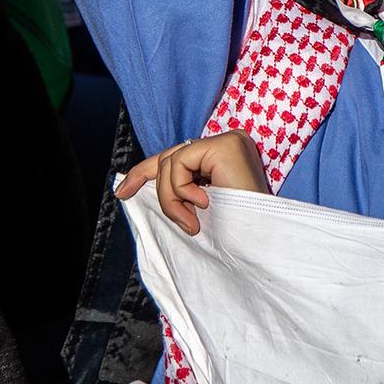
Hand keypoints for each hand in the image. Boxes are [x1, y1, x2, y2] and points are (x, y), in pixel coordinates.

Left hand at [116, 131, 269, 235]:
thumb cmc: (235, 232)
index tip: (122, 192)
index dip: (144, 172)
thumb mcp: (199, 209)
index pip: (176, 157)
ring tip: (191, 222)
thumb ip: (179, 191)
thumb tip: (138, 184)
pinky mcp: (224, 146)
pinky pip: (180, 163)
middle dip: (155, 187)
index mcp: (223, 156)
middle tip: (155, 211)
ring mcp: (227, 141)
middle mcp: (227, 142)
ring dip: (171, 198)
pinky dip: (181, 190)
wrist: (260, 243)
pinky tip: (203, 205)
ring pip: (170, 162)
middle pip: (169, 157)